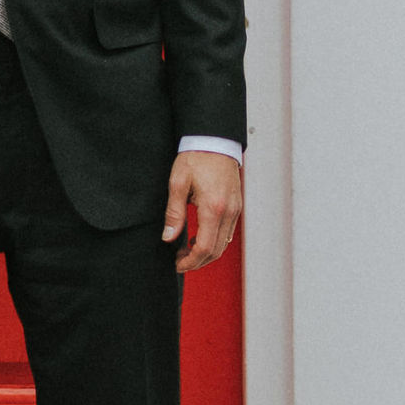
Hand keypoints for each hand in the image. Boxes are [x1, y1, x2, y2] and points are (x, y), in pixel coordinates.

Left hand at [163, 152, 241, 273]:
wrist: (214, 140)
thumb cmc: (196, 157)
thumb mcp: (178, 184)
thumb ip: (174, 213)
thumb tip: (168, 237)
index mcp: (213, 208)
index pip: (205, 248)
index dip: (190, 261)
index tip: (177, 264)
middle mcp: (228, 212)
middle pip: (216, 251)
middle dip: (197, 261)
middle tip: (179, 260)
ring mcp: (235, 209)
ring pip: (223, 244)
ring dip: (206, 253)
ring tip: (186, 250)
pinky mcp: (236, 206)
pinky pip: (227, 232)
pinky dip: (214, 241)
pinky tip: (200, 237)